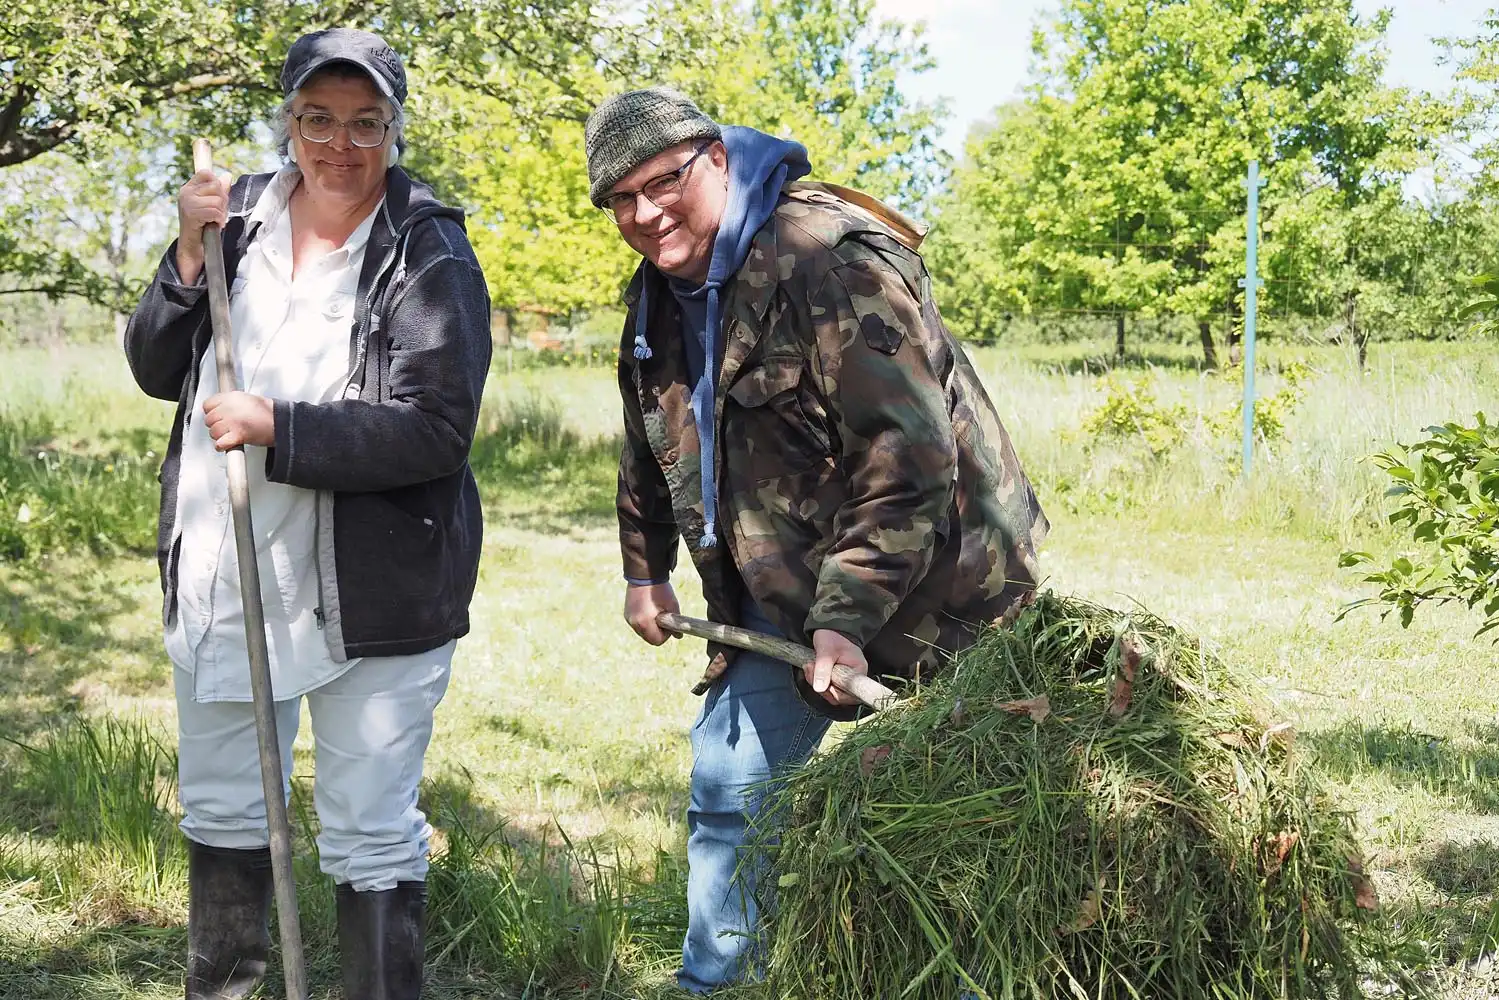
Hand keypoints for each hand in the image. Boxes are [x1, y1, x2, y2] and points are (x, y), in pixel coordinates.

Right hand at [175, 168, 229, 285]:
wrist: (193, 246)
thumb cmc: (204, 225)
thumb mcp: (212, 204)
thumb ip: (219, 190)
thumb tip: (227, 175)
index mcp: (189, 188)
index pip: (206, 173)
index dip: (217, 185)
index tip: (217, 199)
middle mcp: (186, 192)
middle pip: (216, 186)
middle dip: (222, 201)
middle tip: (217, 213)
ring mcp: (187, 202)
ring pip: (217, 200)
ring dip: (221, 213)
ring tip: (215, 220)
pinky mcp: (191, 213)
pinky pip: (214, 211)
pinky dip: (219, 219)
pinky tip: (214, 224)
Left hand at [203, 392, 274, 450]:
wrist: (281, 423)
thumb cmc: (269, 412)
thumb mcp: (248, 399)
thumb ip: (232, 402)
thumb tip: (221, 408)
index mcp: (232, 398)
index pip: (208, 405)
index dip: (211, 412)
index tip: (217, 416)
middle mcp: (230, 409)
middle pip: (209, 420)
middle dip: (216, 425)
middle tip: (225, 428)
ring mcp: (233, 422)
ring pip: (213, 432)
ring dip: (219, 436)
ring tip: (228, 435)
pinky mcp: (237, 435)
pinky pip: (220, 444)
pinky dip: (222, 446)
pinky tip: (227, 444)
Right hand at [624, 582, 679, 644]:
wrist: (645, 573)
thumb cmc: (660, 589)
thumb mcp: (672, 606)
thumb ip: (676, 623)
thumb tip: (679, 636)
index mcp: (644, 623)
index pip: (657, 641)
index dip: (666, 635)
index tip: (669, 624)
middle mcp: (633, 623)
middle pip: (649, 638)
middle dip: (658, 631)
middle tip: (664, 618)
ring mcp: (628, 618)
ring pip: (642, 632)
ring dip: (650, 627)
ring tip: (656, 611)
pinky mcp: (626, 613)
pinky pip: (637, 624)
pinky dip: (644, 621)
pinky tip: (648, 609)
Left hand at [804, 629, 868, 706]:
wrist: (830, 627)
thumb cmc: (832, 636)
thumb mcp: (826, 651)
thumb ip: (823, 669)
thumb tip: (819, 689)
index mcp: (859, 671)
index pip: (851, 695)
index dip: (835, 693)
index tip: (823, 682)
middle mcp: (855, 678)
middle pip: (839, 696)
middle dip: (821, 686)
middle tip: (810, 669)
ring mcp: (846, 679)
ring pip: (830, 693)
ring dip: (816, 682)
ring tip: (809, 666)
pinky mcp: (837, 679)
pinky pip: (826, 687)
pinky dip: (816, 680)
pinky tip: (811, 668)